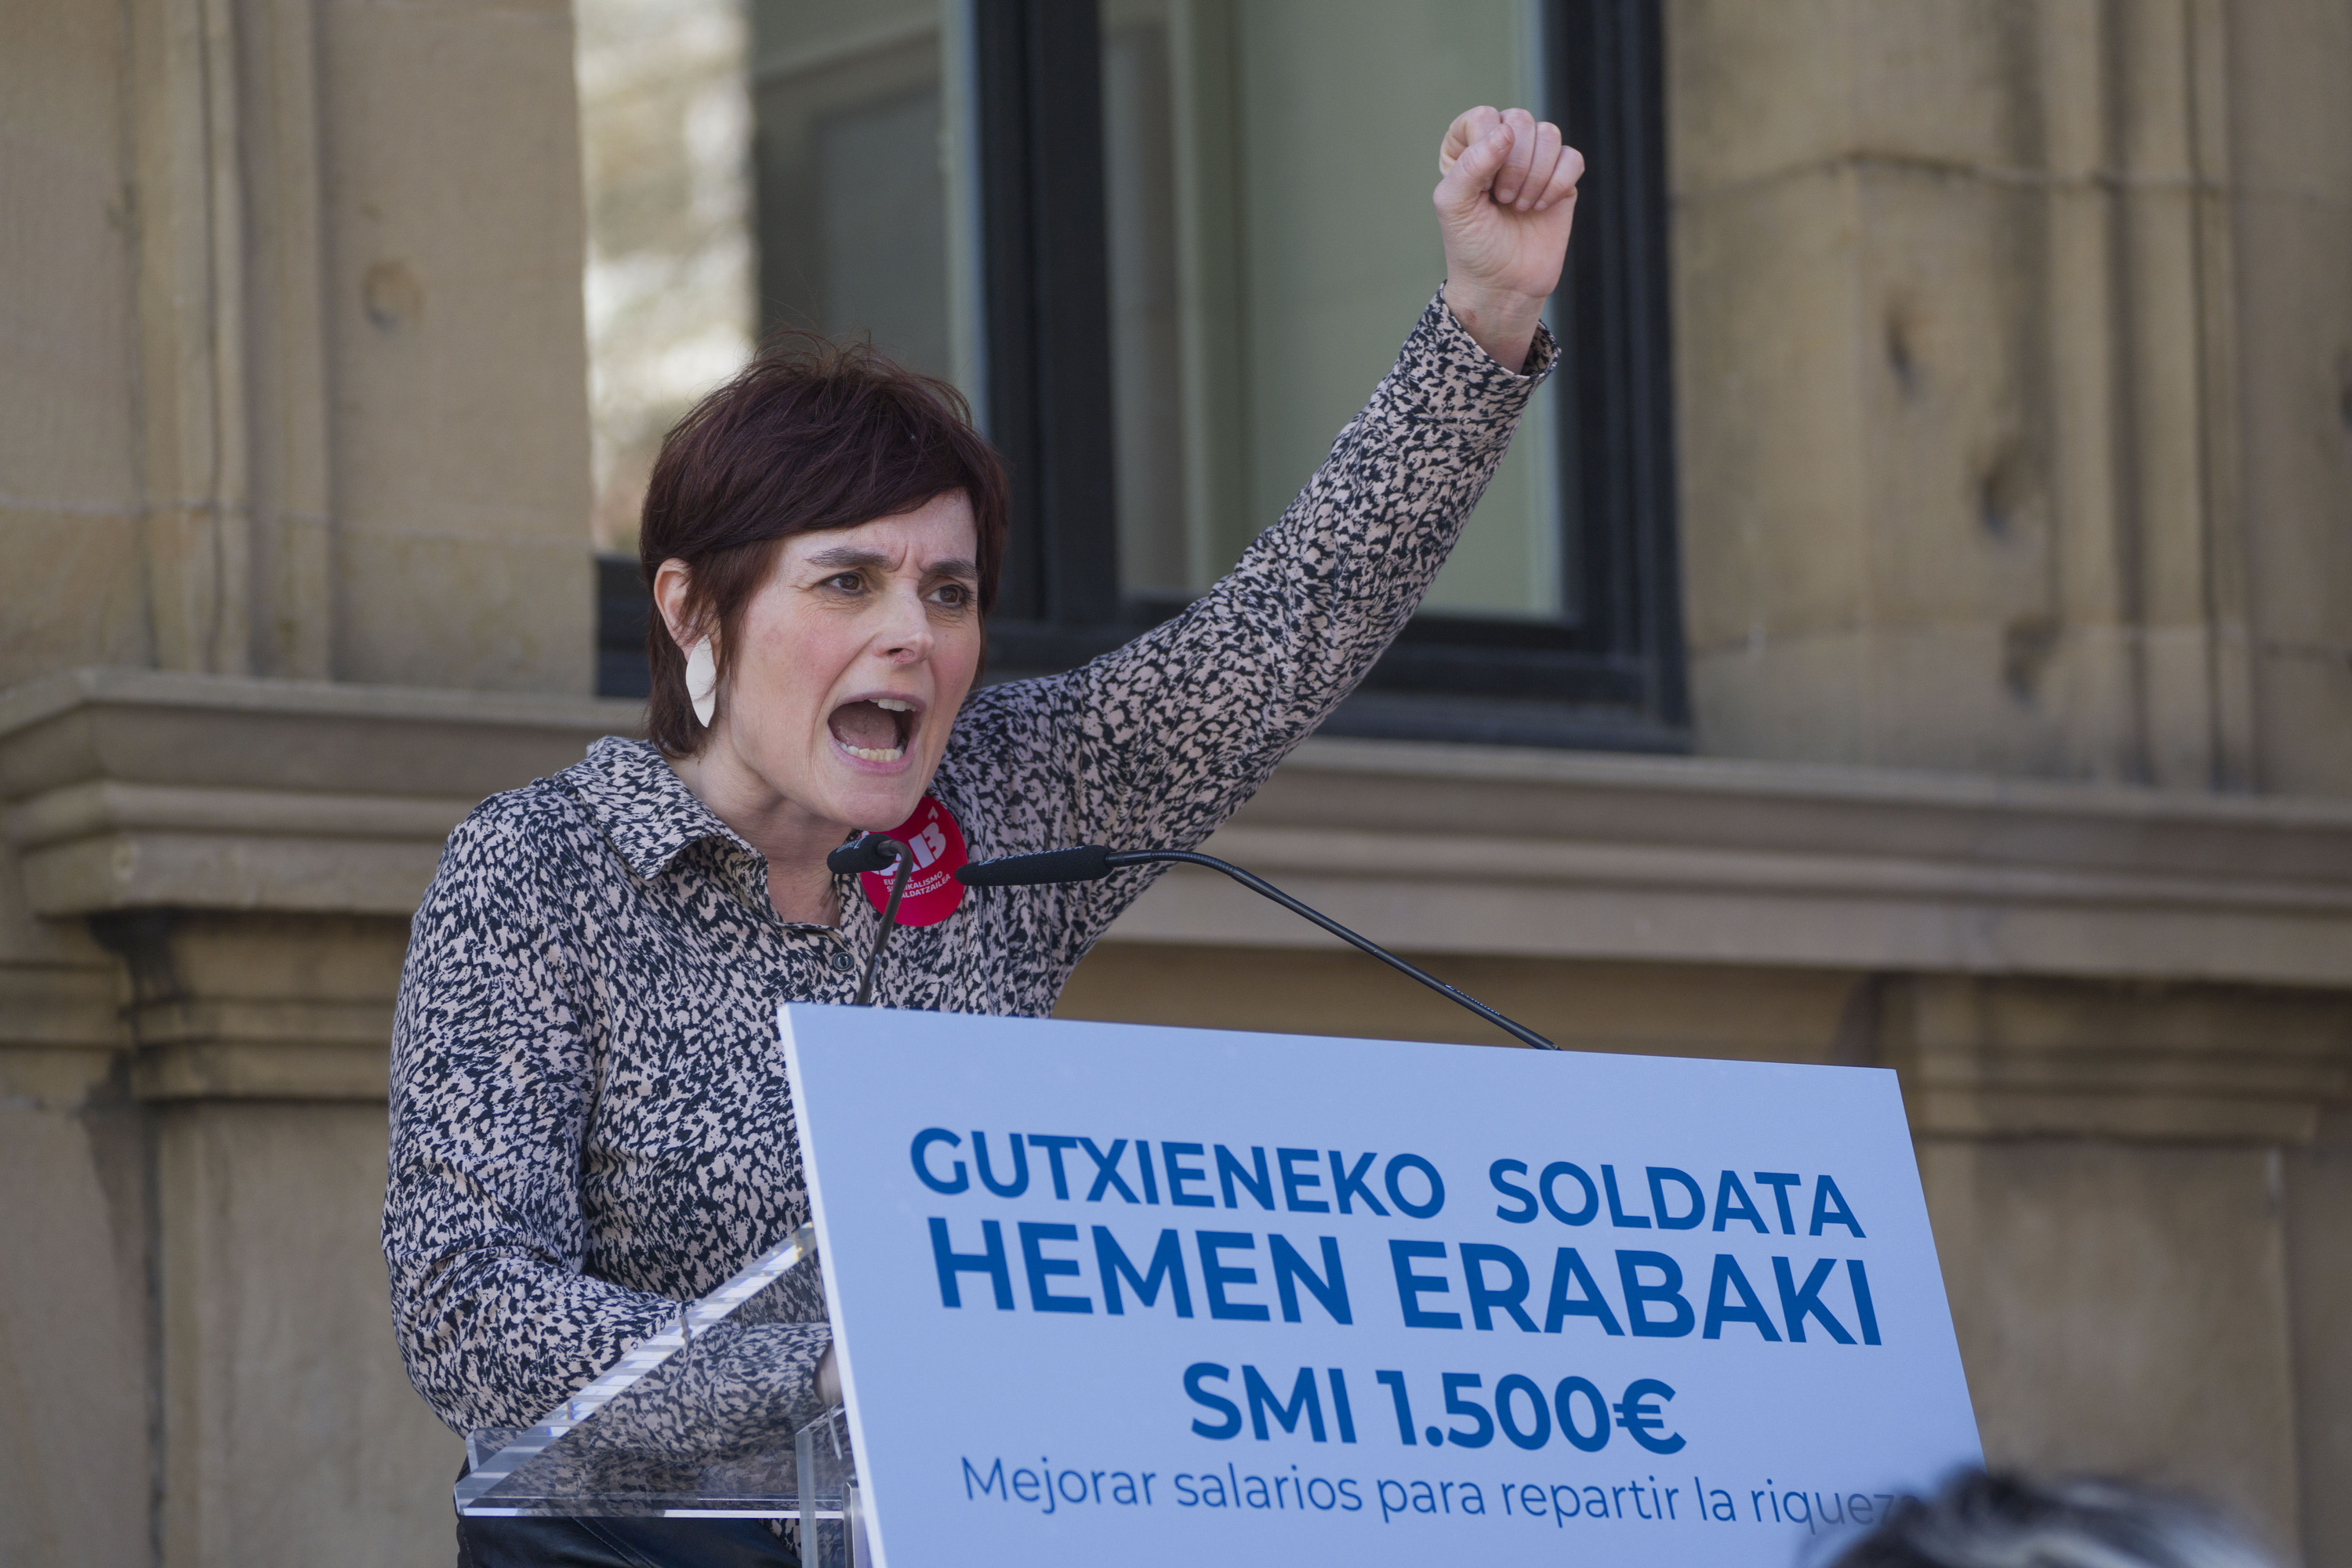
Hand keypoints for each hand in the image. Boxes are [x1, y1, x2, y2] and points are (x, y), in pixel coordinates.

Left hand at [1434, 106, 1582, 371]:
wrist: (1503, 285)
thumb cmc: (1472, 246)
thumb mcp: (1454, 206)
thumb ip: (1470, 164)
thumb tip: (1507, 131)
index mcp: (1467, 148)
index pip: (1482, 117)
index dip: (1485, 148)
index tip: (1480, 185)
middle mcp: (1501, 148)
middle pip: (1520, 120)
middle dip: (1514, 164)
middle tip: (1502, 200)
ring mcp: (1534, 162)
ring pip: (1549, 134)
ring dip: (1535, 176)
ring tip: (1520, 207)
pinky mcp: (1562, 180)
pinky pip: (1572, 158)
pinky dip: (1558, 183)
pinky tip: (1542, 207)